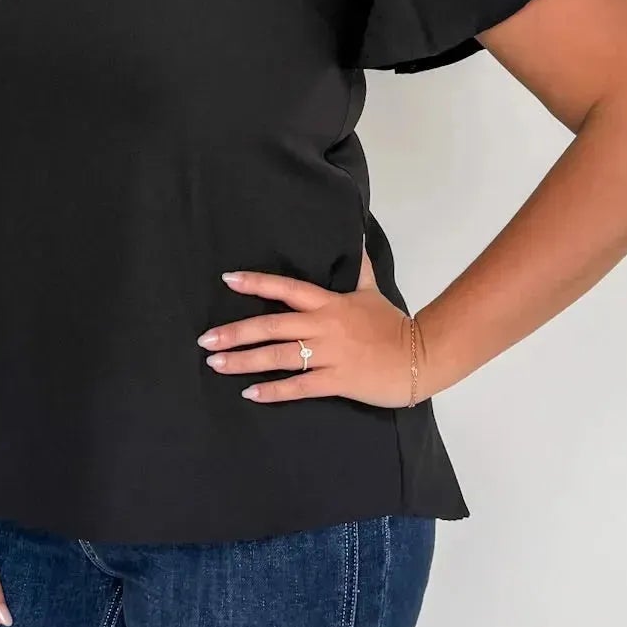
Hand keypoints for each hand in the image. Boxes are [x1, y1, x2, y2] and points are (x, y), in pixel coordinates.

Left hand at [197, 245, 426, 408]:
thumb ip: (359, 266)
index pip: (287, 288)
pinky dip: (273, 391)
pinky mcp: (337, 381)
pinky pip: (299, 386)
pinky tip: (250, 393)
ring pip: (280, 357)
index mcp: (330, 303)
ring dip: (245, 361)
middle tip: (205, 340)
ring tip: (216, 364)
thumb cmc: (392, 324)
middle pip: (273, 326)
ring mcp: (330, 355)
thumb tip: (356, 233)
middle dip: (236, 332)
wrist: (421, 356)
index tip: (228, 280)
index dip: (257, 283)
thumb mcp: (372, 290)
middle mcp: (324, 326)